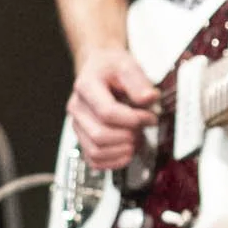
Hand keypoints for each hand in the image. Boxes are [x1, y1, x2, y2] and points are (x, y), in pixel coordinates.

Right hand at [67, 44, 158, 169]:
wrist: (99, 69)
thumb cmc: (111, 68)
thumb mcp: (128, 65)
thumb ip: (139, 81)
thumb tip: (148, 99)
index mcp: (86, 87)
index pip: (107, 112)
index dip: (132, 119)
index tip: (149, 117)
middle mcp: (77, 108)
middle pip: (99, 135)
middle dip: (127, 136)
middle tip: (143, 129)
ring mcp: (78, 125)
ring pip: (95, 150)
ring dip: (121, 150)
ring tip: (136, 140)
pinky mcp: (83, 138)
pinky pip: (93, 160)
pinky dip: (112, 162)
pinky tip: (127, 152)